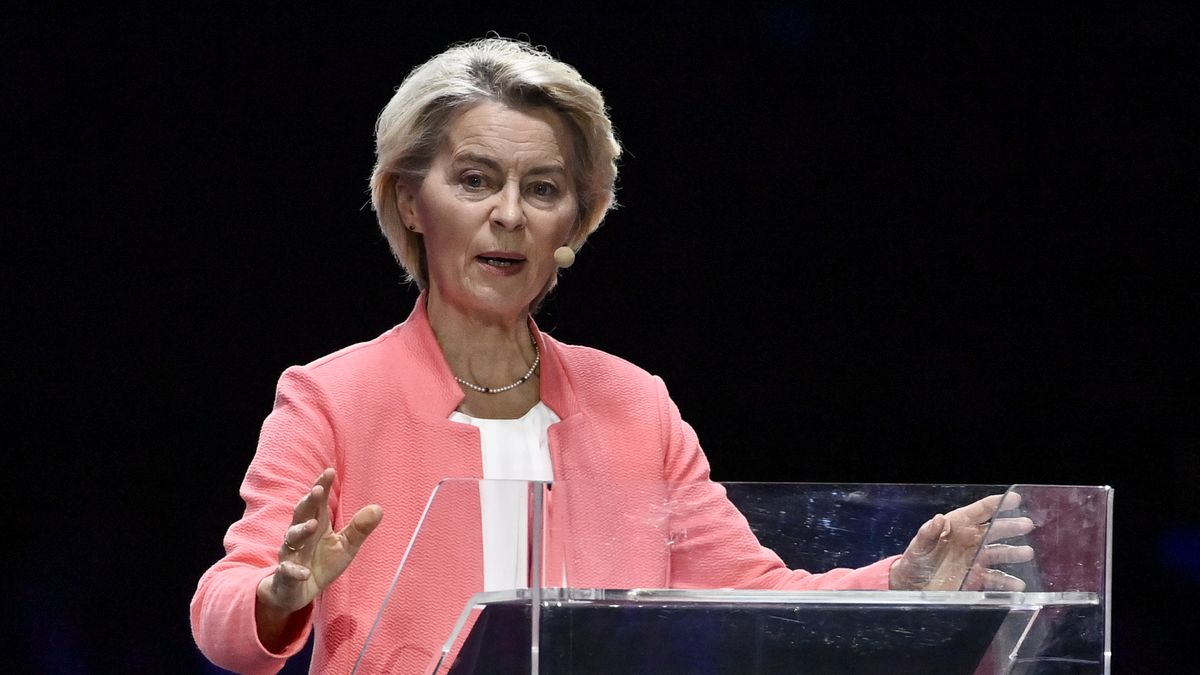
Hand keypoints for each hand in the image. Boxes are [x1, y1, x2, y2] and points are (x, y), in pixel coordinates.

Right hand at [256, 469, 382, 633]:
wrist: (296, 592)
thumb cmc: (320, 563)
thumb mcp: (345, 546)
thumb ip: (359, 528)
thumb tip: (379, 508)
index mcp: (317, 524)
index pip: (318, 502)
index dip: (322, 486)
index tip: (330, 471)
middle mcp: (301, 535)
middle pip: (302, 514)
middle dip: (309, 501)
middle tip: (318, 490)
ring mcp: (291, 554)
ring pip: (292, 539)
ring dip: (301, 531)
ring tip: (312, 525)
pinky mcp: (286, 575)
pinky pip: (288, 571)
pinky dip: (294, 571)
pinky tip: (303, 572)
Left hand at [889, 493, 1033, 590]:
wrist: (912, 584)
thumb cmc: (915, 559)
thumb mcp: (918, 546)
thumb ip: (928, 533)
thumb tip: (939, 519)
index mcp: (956, 526)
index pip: (979, 511)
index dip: (996, 504)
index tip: (1014, 498)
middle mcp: (970, 540)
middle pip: (994, 530)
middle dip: (1010, 526)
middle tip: (1027, 524)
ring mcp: (975, 559)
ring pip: (999, 553)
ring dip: (1014, 552)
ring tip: (1027, 553)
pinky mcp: (977, 577)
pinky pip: (995, 578)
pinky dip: (1007, 582)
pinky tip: (1018, 585)